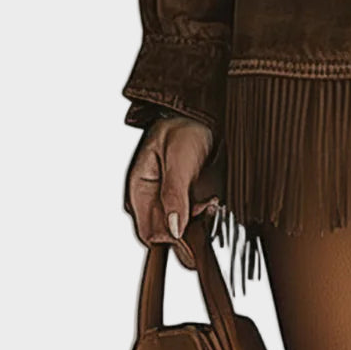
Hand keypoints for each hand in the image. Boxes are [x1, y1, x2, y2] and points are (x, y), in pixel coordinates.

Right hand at [124, 111, 222, 268]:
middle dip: (188, 227)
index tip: (191, 222)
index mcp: (139, 190)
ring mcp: (167, 199)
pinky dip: (204, 211)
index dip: (170, 235)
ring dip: (198, 219)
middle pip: (166, 233)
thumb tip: (174, 229)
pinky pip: (192, 216)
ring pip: (181, 227)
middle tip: (204, 207)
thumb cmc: (184, 127)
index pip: (148, 233)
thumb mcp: (179, 157)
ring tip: (209, 200)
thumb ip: (174, 193)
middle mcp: (151, 199)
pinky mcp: (184, 197)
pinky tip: (211, 199)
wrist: (201, 114)